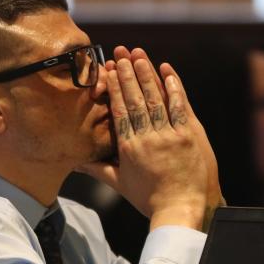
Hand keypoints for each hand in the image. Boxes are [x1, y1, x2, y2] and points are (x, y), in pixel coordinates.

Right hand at [78, 51, 207, 230]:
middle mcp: (147, 138)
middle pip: (136, 100)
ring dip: (147, 75)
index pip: (119, 112)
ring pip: (156, 99)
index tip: (108, 71)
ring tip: (139, 56)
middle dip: (128, 75)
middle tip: (121, 54)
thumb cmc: (148, 199)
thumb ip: (98, 169)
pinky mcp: (188, 136)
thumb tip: (75, 164)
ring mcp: (169, 136)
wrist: (180, 209)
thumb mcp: (120, 184)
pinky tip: (168, 72)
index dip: (114, 89)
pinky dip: (174, 88)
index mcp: (128, 147)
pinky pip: (179, 107)